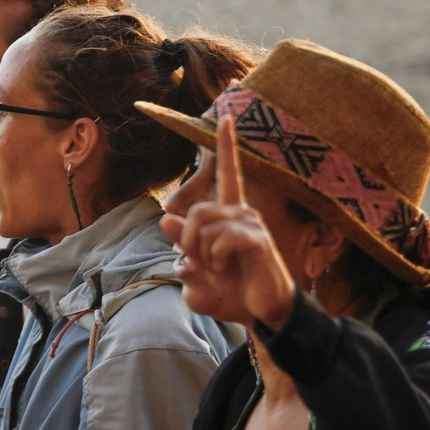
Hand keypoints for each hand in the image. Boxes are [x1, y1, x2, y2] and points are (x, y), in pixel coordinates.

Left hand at [159, 114, 298, 328]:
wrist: (262, 314)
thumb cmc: (233, 291)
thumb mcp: (199, 271)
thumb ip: (183, 246)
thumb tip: (166, 217)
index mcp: (230, 216)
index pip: (230, 173)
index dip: (226, 144)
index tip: (226, 115)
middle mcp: (243, 214)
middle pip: (198, 210)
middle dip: (188, 240)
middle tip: (198, 262)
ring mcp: (252, 226)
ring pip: (206, 226)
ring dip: (202, 254)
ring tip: (217, 270)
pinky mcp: (258, 242)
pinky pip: (222, 240)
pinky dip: (215, 259)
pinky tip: (228, 269)